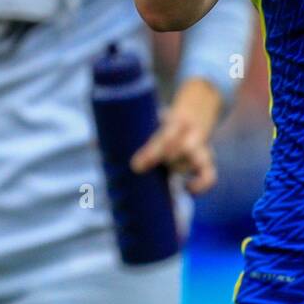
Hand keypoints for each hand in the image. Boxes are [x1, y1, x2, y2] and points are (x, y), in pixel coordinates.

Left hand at [129, 78, 223, 194]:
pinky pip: (209, 176)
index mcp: (177, 122)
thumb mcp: (151, 118)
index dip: (152, 152)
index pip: (167, 136)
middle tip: (138, 168)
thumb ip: (128, 131)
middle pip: (182, 149)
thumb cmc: (163, 121)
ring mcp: (202, 149)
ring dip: (180, 170)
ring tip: (165, 176)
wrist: (196, 112)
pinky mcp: (207, 163)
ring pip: (197, 162)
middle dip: (161, 158)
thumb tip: (94, 143)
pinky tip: (187, 191)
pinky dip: (201, 185)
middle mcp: (191, 134)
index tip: (135, 166)